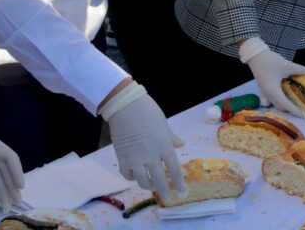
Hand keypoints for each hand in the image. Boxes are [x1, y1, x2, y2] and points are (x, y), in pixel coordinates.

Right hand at [102, 85, 186, 199]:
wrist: (125, 106)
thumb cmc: (148, 112)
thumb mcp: (164, 125)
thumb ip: (172, 138)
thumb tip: (181, 144)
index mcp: (164, 146)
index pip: (174, 169)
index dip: (178, 182)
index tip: (182, 191)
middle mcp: (151, 156)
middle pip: (159, 179)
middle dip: (164, 191)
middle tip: (168, 198)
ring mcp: (135, 159)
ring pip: (142, 180)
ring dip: (148, 186)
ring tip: (152, 186)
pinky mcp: (121, 158)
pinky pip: (127, 174)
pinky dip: (132, 178)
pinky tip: (136, 176)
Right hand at [241, 38, 304, 115]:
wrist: (255, 55)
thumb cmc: (270, 61)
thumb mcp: (287, 65)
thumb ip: (300, 70)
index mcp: (273, 91)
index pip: (286, 105)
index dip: (296, 111)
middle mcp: (268, 95)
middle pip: (281, 106)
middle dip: (292, 108)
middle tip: (303, 106)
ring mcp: (264, 93)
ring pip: (276, 104)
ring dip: (286, 104)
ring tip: (297, 101)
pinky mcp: (264, 90)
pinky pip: (271, 100)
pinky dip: (279, 100)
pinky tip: (286, 94)